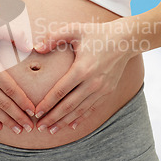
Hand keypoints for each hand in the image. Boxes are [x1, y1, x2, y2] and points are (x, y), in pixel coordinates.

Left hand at [33, 18, 134, 133]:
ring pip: (80, 110)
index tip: (36, 112)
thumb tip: (36, 47)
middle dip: (53, 118)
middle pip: (69, 105)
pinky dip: (81, 118)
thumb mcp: (74, 30)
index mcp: (82, 69)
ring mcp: (101, 89)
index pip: (60, 91)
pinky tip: (71, 125)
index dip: (47, 104)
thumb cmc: (97, 33)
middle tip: (40, 127)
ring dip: (65, 121)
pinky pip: (92, 108)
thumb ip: (53, 37)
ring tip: (52, 130)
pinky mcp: (108, 91)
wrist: (125, 40)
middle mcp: (92, 83)